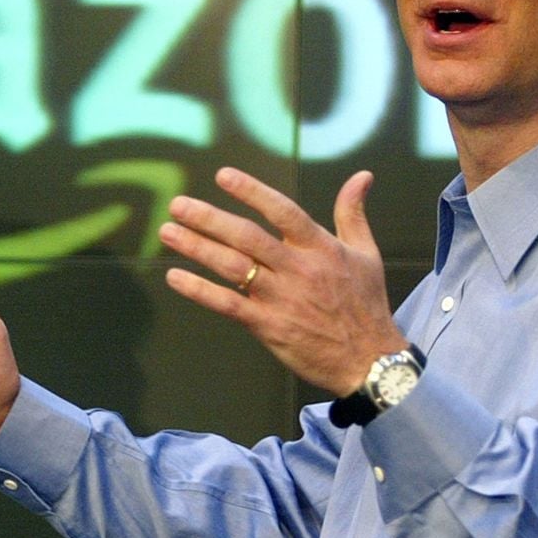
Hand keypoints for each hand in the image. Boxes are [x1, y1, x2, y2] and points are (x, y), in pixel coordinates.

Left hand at [159, 167, 406, 395]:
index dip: (252, 192)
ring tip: (168, 232)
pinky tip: (176, 277)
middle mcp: (298, 269)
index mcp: (320, 248)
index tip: (223, 175)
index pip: (282, 211)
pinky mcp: (269, 326)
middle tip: (178, 205)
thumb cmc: (366, 304)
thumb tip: (362, 175)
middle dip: (208, 218)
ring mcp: (281, 299)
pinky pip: (228, 304)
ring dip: (197, 248)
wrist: (369, 361)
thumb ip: (353, 213)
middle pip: (247, 236)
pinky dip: (200, 290)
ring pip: (232, 267)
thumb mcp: (366, 253)